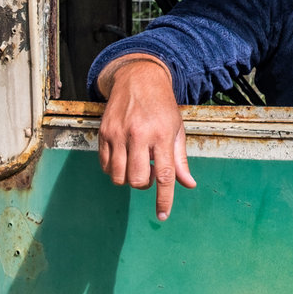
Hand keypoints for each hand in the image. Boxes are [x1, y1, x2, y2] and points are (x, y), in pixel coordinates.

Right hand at [97, 55, 195, 220]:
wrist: (138, 78)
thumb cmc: (162, 106)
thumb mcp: (177, 129)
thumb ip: (180, 160)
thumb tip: (188, 184)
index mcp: (162, 135)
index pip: (165, 175)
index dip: (164, 199)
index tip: (162, 215)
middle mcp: (139, 134)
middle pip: (138, 179)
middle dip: (144, 184)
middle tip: (149, 172)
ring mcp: (119, 133)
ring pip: (118, 176)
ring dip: (127, 179)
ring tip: (135, 165)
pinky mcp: (104, 132)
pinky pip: (104, 166)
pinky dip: (113, 170)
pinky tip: (122, 159)